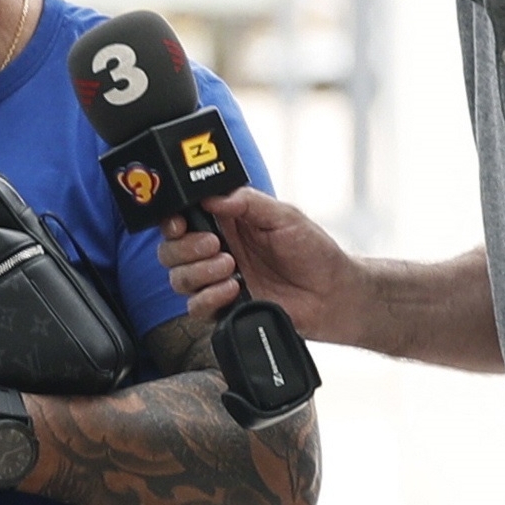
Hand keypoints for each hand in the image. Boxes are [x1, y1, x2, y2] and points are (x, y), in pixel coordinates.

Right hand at [157, 189, 365, 344]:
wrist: (333, 294)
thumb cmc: (314, 252)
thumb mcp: (284, 215)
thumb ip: (246, 202)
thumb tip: (212, 197)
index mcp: (227, 222)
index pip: (182, 219)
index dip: (172, 221)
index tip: (180, 223)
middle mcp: (216, 251)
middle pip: (170, 251)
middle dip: (185, 248)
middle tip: (216, 246)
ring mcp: (218, 281)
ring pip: (178, 279)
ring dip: (199, 273)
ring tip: (231, 268)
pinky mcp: (225, 308)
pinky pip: (195, 308)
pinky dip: (209, 298)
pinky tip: (234, 290)